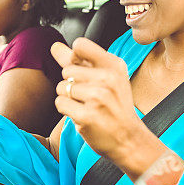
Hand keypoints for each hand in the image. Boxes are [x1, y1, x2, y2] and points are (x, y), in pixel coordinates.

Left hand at [51, 38, 163, 176]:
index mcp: (114, 65)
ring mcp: (98, 97)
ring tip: (87, 106)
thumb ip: (79, 61)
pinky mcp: (87, 115)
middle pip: (67, 70)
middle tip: (90, 96)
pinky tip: (82, 115)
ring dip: (69, 98)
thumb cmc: (115, 106)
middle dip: (72, 84)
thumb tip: (54, 46)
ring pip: (62, 87)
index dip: (74, 57)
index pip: (80, 45)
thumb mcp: (106, 78)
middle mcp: (108, 78)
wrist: (129, 139)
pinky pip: (60, 103)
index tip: (82, 70)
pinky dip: (66, 110)